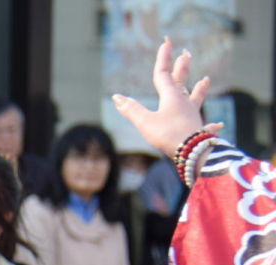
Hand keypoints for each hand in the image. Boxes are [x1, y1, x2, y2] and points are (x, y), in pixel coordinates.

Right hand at [112, 38, 221, 156]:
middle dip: (182, 67)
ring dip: (200, 89)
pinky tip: (218, 124)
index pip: (163, 74)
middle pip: (182, 82)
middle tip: (186, 54)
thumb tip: (117, 97)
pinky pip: (206, 126)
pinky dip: (211, 125)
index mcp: (171, 97)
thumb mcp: (145, 122)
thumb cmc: (167, 134)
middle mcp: (184, 103)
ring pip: (196, 98)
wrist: (192, 151)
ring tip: (205, 80)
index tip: (166, 42)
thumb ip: (132, 109)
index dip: (163, 58)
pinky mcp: (199, 130)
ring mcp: (193, 115)